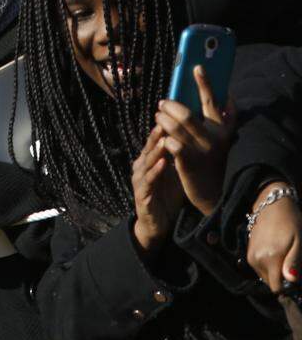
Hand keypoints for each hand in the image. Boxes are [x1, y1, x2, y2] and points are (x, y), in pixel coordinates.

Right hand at [132, 125, 184, 256]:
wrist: (157, 224)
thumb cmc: (168, 196)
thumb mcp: (176, 173)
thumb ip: (181, 156)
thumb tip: (198, 138)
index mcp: (150, 161)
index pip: (156, 141)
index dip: (162, 128)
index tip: (172, 115)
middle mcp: (142, 167)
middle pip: (150, 148)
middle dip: (157, 134)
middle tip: (165, 121)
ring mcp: (141, 181)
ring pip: (147, 161)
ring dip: (156, 150)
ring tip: (165, 139)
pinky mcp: (143, 195)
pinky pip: (149, 181)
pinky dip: (156, 171)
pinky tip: (164, 163)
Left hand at [155, 66, 234, 215]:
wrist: (213, 193)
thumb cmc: (210, 160)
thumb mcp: (218, 139)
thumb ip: (217, 119)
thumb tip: (223, 96)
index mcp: (222, 129)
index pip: (213, 102)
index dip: (206, 83)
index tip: (197, 67)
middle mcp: (214, 138)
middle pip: (187, 113)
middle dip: (170, 105)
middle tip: (161, 103)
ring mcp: (202, 151)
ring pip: (176, 127)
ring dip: (162, 119)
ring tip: (157, 117)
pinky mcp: (189, 163)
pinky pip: (172, 144)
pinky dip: (163, 138)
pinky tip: (160, 137)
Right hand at [247, 181, 301, 293]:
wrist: (272, 205)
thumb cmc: (291, 222)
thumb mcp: (299, 242)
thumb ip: (294, 262)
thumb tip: (291, 281)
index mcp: (270, 259)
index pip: (277, 288)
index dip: (289, 287)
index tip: (296, 276)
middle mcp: (256, 260)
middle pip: (271, 283)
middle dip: (283, 279)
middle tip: (293, 265)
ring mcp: (251, 256)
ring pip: (266, 276)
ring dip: (276, 272)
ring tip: (285, 256)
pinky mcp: (249, 253)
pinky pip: (261, 268)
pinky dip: (269, 265)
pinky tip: (277, 253)